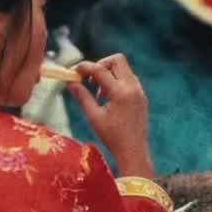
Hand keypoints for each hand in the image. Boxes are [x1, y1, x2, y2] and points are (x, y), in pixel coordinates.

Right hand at [66, 54, 152, 175]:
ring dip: (109, 74)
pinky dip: (117, 82)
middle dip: (100, 65)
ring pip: (123, 69)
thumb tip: (70, 82)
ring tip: (99, 94)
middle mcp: (133, 87)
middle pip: (117, 60)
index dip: (84, 67)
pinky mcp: (142, 95)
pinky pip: (129, 79)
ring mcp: (139, 91)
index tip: (74, 71)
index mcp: (120, 93)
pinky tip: (108, 99)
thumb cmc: (112, 137)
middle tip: (90, 79)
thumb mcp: (94, 116)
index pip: (100, 69)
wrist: (134, 150)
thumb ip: (82, 96)